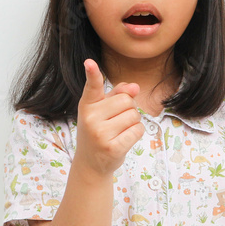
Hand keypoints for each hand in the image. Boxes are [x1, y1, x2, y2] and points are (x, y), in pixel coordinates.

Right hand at [74, 59, 142, 176]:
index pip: (92, 86)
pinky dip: (136, 133)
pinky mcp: (112, 147)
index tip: (89, 62)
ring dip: (133, 122)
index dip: (92, 73)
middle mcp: (90, 118)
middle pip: (127, 100)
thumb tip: (135, 86)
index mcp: (87, 105)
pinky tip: (123, 139)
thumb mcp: (102, 111)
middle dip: (129, 109)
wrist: (91, 163)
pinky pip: (137, 130)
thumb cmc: (99, 131)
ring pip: (134, 115)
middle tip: (116, 121)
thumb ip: (118, 94)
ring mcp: (100, 134)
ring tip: (119, 131)